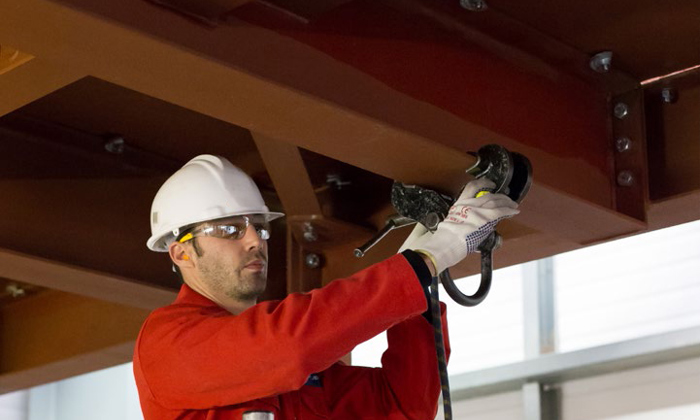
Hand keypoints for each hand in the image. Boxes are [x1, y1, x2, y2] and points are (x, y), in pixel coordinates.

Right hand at [399, 178, 518, 272]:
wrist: (446, 244)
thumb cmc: (445, 240)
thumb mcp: (449, 225)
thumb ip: (460, 220)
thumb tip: (468, 225)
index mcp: (458, 205)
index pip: (471, 187)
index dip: (483, 183)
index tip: (490, 184)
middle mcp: (469, 205)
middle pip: (488, 194)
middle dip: (499, 195)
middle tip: (505, 197)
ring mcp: (478, 211)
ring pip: (496, 201)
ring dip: (507, 202)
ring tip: (513, 204)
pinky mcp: (486, 219)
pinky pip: (501, 211)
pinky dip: (509, 210)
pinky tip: (515, 211)